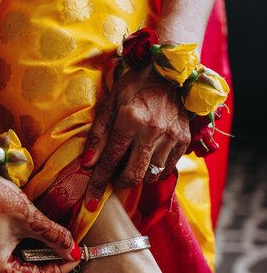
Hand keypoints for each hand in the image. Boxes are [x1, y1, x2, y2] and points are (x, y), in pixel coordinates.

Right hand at [0, 173, 80, 272]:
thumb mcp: (30, 219)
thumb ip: (54, 237)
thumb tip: (74, 250)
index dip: (58, 268)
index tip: (76, 258)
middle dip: (50, 262)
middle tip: (70, 251)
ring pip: (22, 264)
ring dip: (41, 254)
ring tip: (60, 243)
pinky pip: (13, 254)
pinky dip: (29, 247)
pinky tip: (43, 238)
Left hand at [82, 67, 190, 210]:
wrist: (169, 71)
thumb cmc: (134, 86)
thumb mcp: (110, 103)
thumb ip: (99, 135)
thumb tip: (88, 164)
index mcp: (130, 119)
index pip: (110, 159)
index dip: (98, 183)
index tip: (90, 202)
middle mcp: (153, 130)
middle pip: (134, 175)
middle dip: (119, 183)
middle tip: (113, 177)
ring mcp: (172, 135)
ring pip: (151, 175)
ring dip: (138, 175)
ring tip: (131, 163)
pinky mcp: (184, 139)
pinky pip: (167, 169)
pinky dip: (154, 170)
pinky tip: (148, 158)